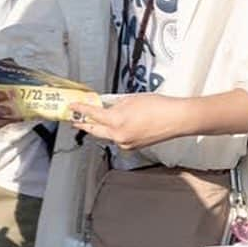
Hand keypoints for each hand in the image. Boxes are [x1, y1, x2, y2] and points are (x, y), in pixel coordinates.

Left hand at [70, 93, 186, 150]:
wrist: (176, 118)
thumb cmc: (157, 106)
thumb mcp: (129, 99)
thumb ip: (113, 104)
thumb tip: (104, 106)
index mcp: (116, 121)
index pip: (92, 114)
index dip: (80, 109)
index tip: (71, 107)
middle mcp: (118, 136)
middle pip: (94, 130)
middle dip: (83, 123)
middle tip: (73, 118)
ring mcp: (126, 143)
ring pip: (106, 135)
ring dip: (99, 128)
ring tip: (91, 120)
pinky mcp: (133, 147)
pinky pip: (117, 139)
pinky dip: (113, 132)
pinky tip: (113, 125)